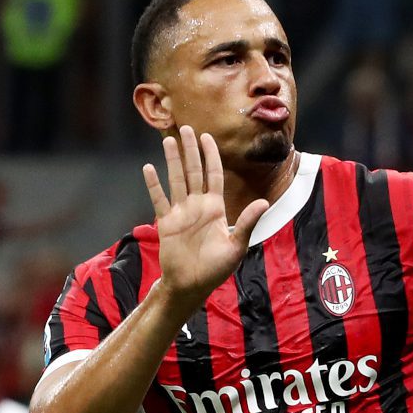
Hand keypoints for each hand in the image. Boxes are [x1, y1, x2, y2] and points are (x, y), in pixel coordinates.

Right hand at [143, 126, 268, 308]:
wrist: (192, 285)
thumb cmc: (216, 269)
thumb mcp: (237, 246)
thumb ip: (247, 222)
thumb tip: (263, 202)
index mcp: (215, 208)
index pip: (213, 175)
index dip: (211, 155)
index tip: (207, 137)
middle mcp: (197, 206)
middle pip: (193, 171)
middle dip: (190, 150)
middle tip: (186, 127)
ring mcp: (180, 212)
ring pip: (176, 180)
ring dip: (171, 160)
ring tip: (167, 140)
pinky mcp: (166, 222)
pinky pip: (159, 199)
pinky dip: (153, 184)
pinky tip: (149, 168)